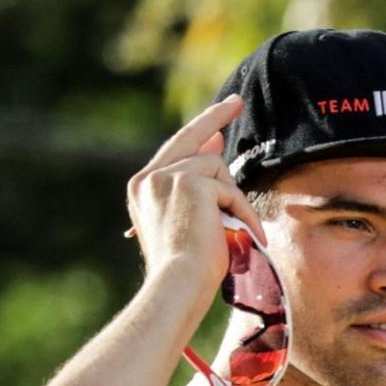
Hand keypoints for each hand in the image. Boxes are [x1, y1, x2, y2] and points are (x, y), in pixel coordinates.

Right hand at [126, 96, 264, 293]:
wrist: (177, 284)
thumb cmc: (186, 266)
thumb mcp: (190, 221)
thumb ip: (199, 189)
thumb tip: (216, 156)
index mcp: (143, 188)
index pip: (176, 149)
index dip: (200, 130)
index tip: (219, 115)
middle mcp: (149, 178)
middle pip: (191, 137)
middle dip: (215, 116)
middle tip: (237, 101)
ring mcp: (167, 177)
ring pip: (218, 168)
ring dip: (234, 198)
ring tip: (234, 230)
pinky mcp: (190, 183)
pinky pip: (231, 189)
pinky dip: (242, 211)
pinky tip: (242, 233)